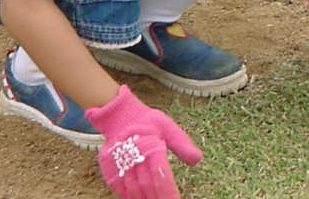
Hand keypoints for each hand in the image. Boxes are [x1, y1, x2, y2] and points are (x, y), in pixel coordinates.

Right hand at [85, 85, 202, 198]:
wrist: (120, 117)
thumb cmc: (148, 123)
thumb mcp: (168, 126)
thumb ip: (182, 143)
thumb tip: (198, 159)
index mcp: (149, 144)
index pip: (159, 174)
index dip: (168, 191)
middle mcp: (132, 156)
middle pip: (147, 186)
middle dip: (158, 198)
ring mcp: (118, 165)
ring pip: (133, 190)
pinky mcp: (110, 171)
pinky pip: (122, 190)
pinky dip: (132, 196)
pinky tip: (143, 198)